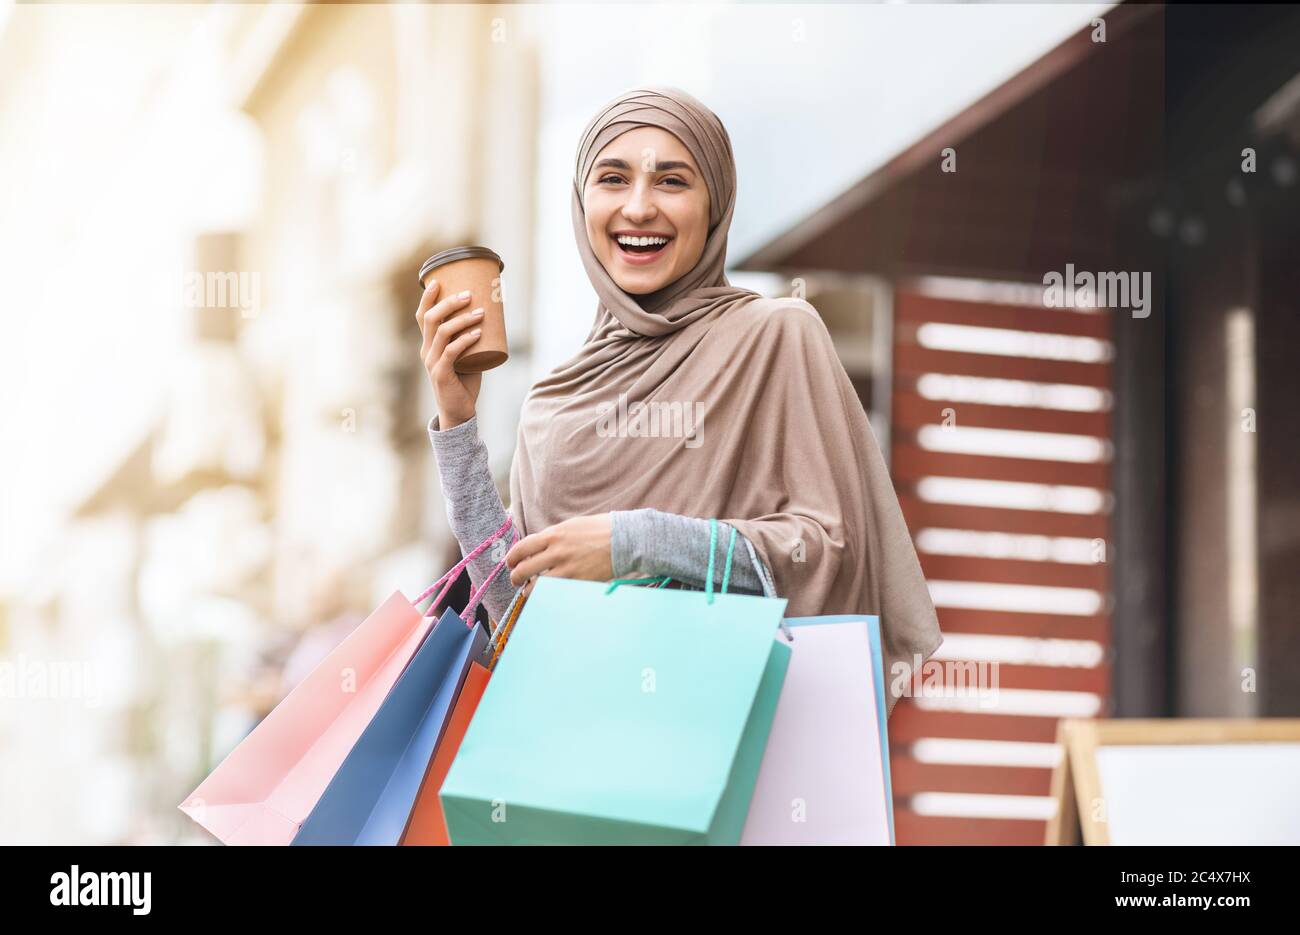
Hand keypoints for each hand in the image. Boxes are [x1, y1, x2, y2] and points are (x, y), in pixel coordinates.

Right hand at [416, 278, 483, 428]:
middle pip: (431, 319)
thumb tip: (491, 317)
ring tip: (481, 312)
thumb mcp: (466, 356)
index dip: (427, 298)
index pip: (422, 316)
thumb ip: (472, 340)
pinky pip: (452, 352)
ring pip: (442, 332)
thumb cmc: (464, 382)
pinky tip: (478, 333)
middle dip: (449, 303)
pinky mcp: (441, 374)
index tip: (438, 280)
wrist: (459, 411)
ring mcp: (432, 362)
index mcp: (429, 344)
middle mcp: (426, 350)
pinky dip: (465, 340)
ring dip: (462, 319)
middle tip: (469, 294)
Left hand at [506, 514, 612, 586]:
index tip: (511, 563)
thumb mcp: (571, 526)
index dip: (511, 558)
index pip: (521, 549)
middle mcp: (557, 552)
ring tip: (529, 590)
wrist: (624, 539)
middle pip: (524, 570)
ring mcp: (568, 569)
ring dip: (529, 590)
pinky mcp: (578, 583)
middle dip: (515, 577)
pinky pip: (555, 593)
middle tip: (516, 579)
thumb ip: (551, 537)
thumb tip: (534, 548)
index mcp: (554, 535)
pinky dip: (548, 595)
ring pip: (536, 586)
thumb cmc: (599, 530)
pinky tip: (547, 594)